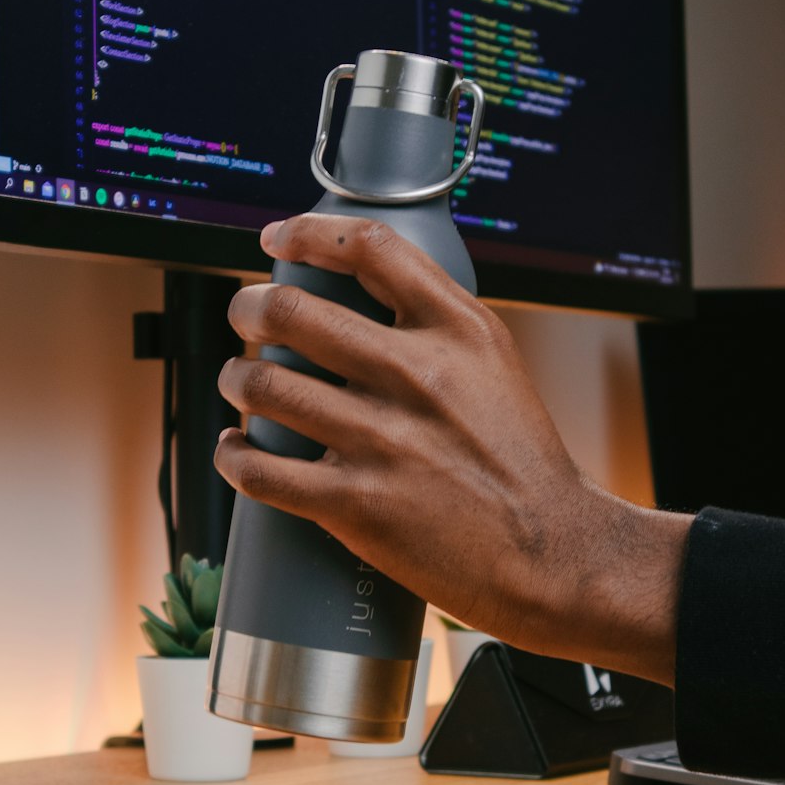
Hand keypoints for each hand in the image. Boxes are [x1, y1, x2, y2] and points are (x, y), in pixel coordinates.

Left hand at [214, 214, 687, 683]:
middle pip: (292, 310)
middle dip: (250, 307)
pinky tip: (236, 447)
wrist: (551, 551)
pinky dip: (233, 454)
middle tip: (246, 314)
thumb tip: (364, 288)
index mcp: (457, 331)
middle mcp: (417, 375)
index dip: (306, 232)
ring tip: (240, 382)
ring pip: (263, 385)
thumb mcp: (496, 363)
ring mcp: (382, 440)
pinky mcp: (356, 504)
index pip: (368, 248)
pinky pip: (260, 470)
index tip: (276, 239)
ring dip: (236, 378)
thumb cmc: (519, 458)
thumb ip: (437, 321)